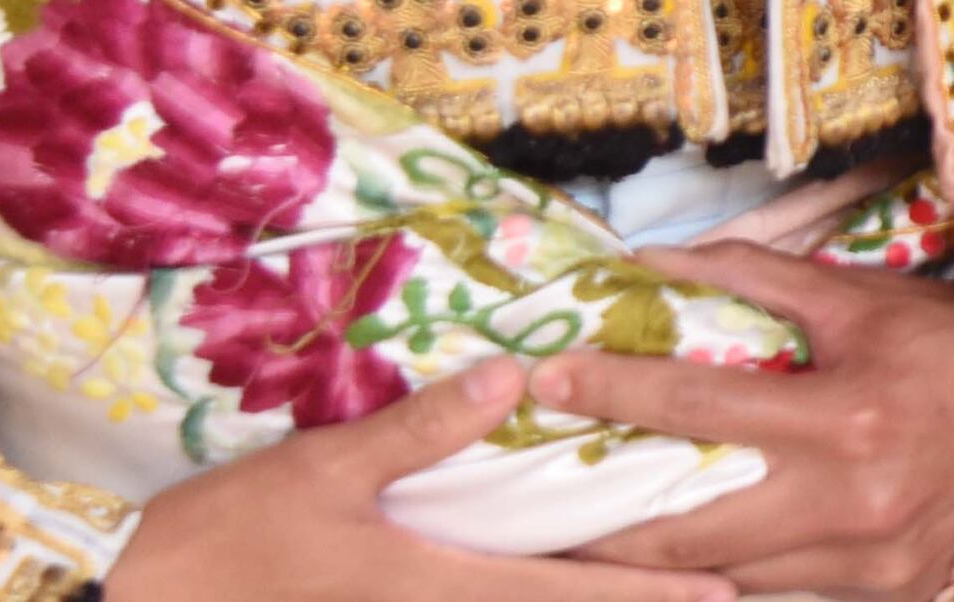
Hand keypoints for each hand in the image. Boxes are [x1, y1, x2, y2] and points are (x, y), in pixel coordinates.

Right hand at [109, 361, 731, 601]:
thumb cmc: (227, 539)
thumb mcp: (322, 470)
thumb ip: (421, 431)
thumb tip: (512, 375)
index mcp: (438, 584)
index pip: (569, 593)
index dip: (650, 596)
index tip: (725, 596)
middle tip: (725, 596)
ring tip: (659, 585)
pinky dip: (519, 599)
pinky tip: (545, 581)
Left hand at [540, 244, 953, 600]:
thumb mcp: (868, 301)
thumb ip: (762, 279)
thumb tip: (658, 258)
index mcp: (845, 419)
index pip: (698, 408)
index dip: (614, 393)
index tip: (548, 378)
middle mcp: (846, 504)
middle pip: (683, 534)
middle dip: (592, 529)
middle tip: (521, 514)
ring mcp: (859, 563)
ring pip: (719, 582)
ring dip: (642, 571)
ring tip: (573, 551)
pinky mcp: (875, 596)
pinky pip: (773, 595)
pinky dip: (718, 581)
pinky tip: (672, 570)